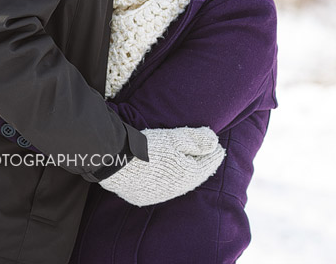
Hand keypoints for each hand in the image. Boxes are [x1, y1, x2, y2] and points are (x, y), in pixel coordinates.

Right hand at [98, 126, 224, 206]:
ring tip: (191, 165)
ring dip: (187, 174)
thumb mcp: (175, 137)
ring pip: (179, 185)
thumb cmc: (148, 147)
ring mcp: (159, 195)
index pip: (206, 165)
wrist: (116, 162)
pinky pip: (164, 189)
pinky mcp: (144, 197)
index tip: (220, 148)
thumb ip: (197, 140)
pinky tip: (169, 175)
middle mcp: (176, 189)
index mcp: (187, 176)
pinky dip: (171, 180)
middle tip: (209, 155)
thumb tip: (215, 142)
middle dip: (202, 165)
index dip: (214, 155)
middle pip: (194, 176)